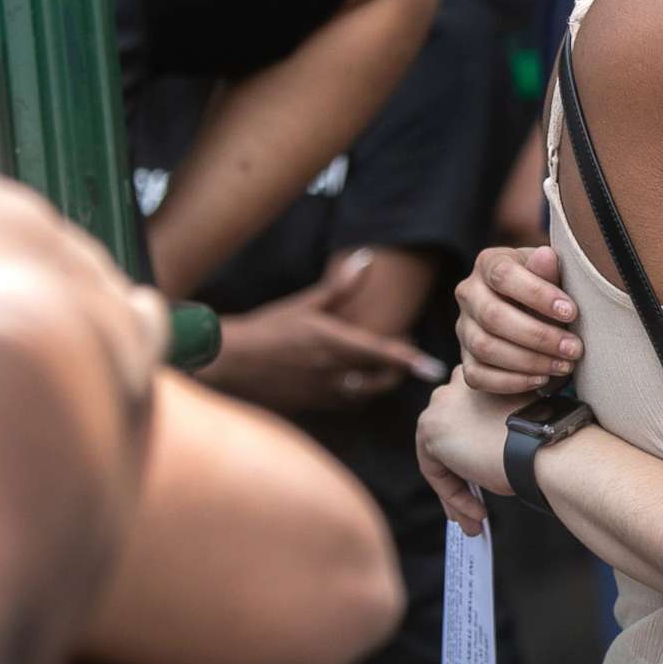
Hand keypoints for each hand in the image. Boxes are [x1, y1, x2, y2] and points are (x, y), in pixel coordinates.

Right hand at [201, 251, 447, 410]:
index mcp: (332, 343)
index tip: (433, 367)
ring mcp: (321, 391)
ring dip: (379, 384)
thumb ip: (338, 287)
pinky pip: (345, 403)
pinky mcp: (312, 405)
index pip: (381, 353)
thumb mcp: (302, 304)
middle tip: (407, 358)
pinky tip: (356, 380)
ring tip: (385, 369)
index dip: (410, 360)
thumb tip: (365, 259)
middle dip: (398, 372)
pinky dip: (358, 394)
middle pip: (380, 379)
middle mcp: (331, 371)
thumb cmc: (265, 328)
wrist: (229, 363)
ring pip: (365, 394)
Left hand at [416, 374, 530, 534]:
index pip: (472, 419)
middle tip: (478, 504)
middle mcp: (458, 383)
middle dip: (465, 476)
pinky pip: (436, 471)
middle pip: (453, 438)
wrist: (543, 444)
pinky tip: (476, 511)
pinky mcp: (430, 429)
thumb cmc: (545, 438)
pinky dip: (453, 494)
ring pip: (442, 457)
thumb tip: (488, 458)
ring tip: (477, 517)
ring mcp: (441, 404)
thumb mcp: (522, 426)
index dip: (479, 453)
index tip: (491, 475)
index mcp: (486, 376)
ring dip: (459, 492)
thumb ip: (498, 432)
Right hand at [455, 245, 582, 395]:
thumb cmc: (549, 290)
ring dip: (529, 361)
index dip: (538, 295)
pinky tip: (541, 379)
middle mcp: (469, 293)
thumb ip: (550, 270)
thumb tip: (546, 256)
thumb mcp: (555, 274)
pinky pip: (478, 377)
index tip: (572, 312)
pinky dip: (512, 382)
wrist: (537, 314)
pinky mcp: (466, 360)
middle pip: (492, 316)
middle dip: (539, 336)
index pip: (503, 275)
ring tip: (564, 365)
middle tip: (574, 348)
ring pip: (485, 348)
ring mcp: (463, 328)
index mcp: (489, 263)